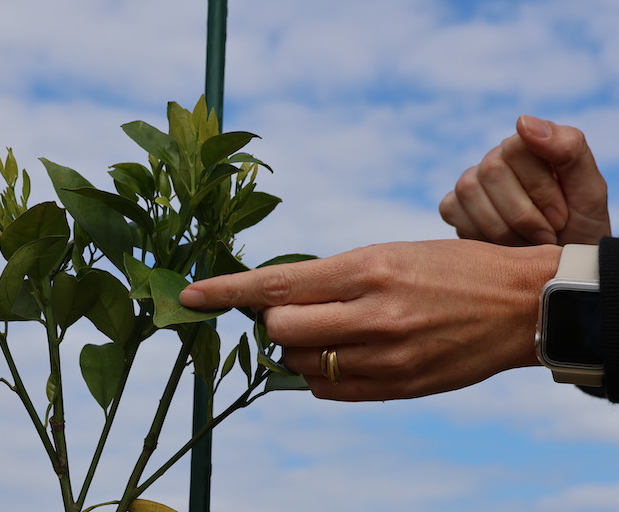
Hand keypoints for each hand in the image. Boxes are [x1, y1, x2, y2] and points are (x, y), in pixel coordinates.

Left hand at [180, 240, 560, 400]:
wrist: (518, 305)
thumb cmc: (450, 268)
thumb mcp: (389, 253)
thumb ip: (331, 280)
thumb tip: (275, 300)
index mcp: (367, 268)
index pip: (276, 283)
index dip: (225, 290)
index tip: (189, 296)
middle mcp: (372, 314)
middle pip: (279, 329)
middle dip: (273, 321)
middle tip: (297, 311)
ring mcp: (386, 357)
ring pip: (300, 364)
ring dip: (300, 349)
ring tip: (334, 331)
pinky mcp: (399, 388)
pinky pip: (330, 392)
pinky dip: (323, 376)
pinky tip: (349, 356)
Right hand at [439, 115, 610, 245]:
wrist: (557, 270)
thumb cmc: (578, 230)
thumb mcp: (590, 191)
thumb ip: (568, 148)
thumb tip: (522, 121)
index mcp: (531, 147)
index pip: (517, 147)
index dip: (539, 188)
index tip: (560, 218)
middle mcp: (496, 159)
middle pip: (492, 171)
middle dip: (522, 214)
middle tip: (545, 236)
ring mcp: (471, 182)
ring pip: (469, 191)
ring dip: (502, 228)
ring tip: (525, 244)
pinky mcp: (453, 206)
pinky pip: (451, 209)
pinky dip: (478, 233)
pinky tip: (500, 244)